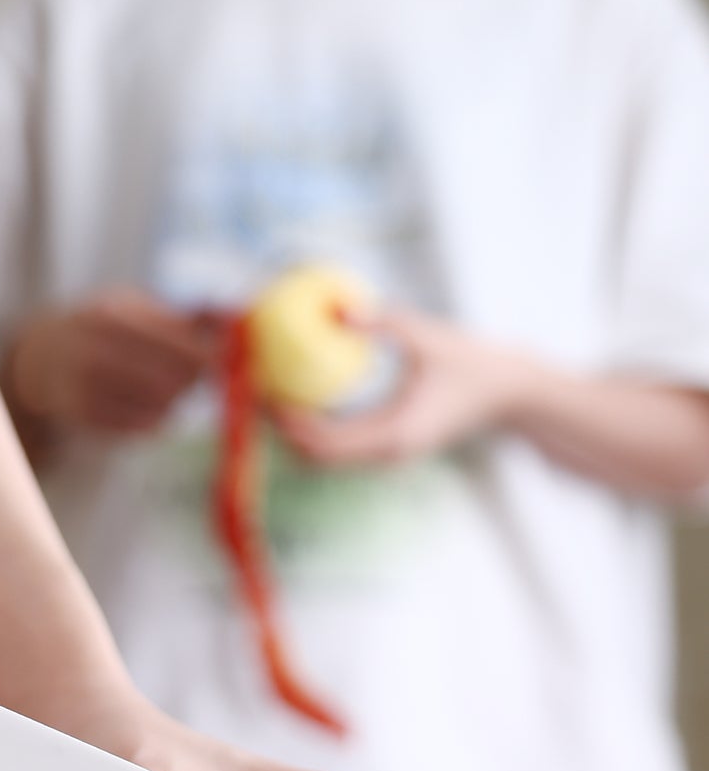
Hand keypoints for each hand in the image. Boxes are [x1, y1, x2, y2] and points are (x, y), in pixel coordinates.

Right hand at [1, 288, 216, 434]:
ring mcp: (85, 387)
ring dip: (175, 402)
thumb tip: (236, 314)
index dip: (207, 355)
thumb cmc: (103, 330)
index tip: (220, 361)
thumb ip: (184, 316)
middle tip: (194, 379)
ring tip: (167, 390)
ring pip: (159, 406)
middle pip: (170, 378)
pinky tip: (148, 407)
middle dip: (191, 381)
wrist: (41, 359)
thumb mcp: (135, 309)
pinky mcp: (84, 417)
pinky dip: (155, 420)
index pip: (176, 342)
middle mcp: (94, 351)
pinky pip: (141, 427)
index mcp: (111, 316)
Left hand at [274, 307, 528, 465]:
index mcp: (393, 434)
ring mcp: (388, 458)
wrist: (510, 394)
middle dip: (284, 433)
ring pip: (326, 460)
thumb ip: (384, 323)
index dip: (288, 423)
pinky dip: (318, 433)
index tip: (266, 394)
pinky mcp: (390, 452)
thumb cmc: (473, 363)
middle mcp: (386, 455)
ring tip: (276, 399)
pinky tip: (306, 402)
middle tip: (260, 397)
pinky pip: (342, 451)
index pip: (323, 442)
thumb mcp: (428, 336)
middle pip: (315, 459)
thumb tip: (340, 310)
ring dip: (298, 436)